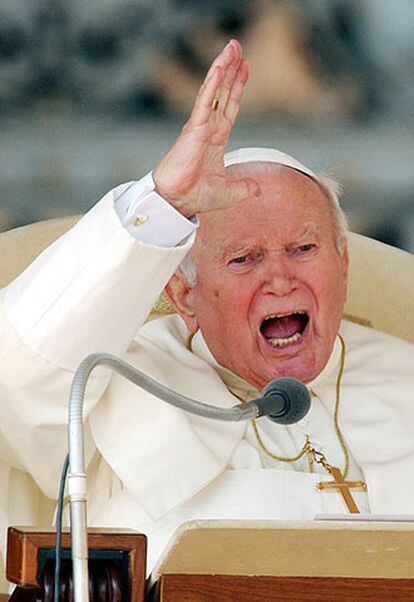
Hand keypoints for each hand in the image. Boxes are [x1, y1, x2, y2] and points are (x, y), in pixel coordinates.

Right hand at [153, 39, 259, 216]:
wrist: (177, 202)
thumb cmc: (196, 196)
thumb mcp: (229, 192)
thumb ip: (244, 187)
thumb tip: (257, 189)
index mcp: (216, 139)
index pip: (230, 107)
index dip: (238, 87)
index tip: (245, 68)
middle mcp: (208, 128)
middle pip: (223, 92)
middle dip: (231, 69)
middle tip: (237, 46)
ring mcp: (200, 126)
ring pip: (214, 92)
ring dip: (222, 69)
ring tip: (231, 48)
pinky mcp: (193, 129)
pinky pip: (204, 103)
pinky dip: (212, 86)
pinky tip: (218, 69)